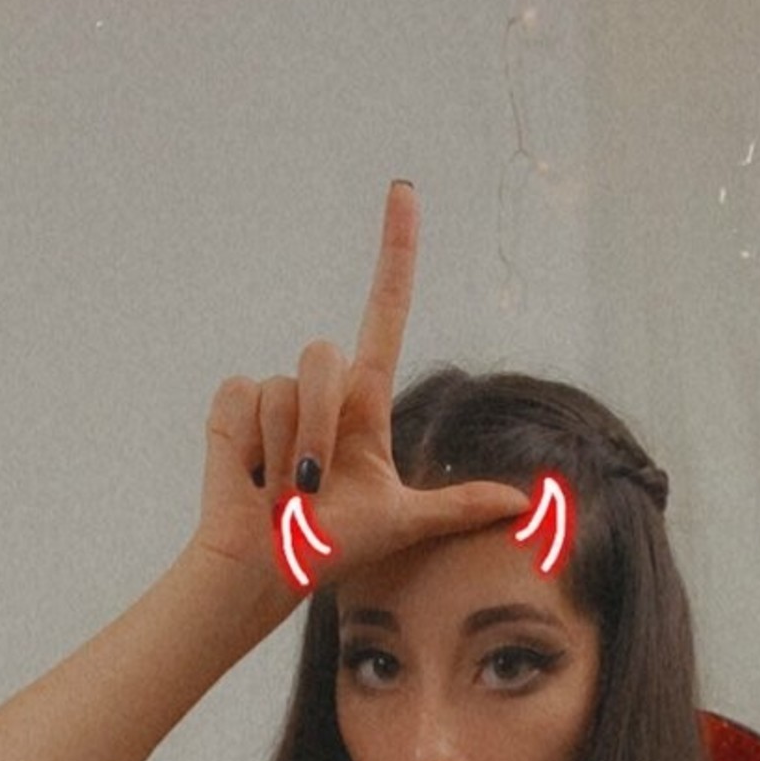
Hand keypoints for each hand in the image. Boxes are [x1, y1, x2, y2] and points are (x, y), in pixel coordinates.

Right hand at [193, 183, 529, 597]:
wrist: (270, 567)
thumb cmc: (332, 546)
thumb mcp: (402, 523)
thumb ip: (458, 506)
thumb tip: (526, 504)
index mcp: (365, 403)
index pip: (385, 312)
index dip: (395, 254)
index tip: (404, 193)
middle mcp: (322, 388)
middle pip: (327, 355)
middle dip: (322, 423)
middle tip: (315, 482)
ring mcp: (274, 393)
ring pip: (286, 385)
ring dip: (287, 445)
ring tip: (284, 488)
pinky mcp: (233, 402)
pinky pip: (245, 396)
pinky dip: (250, 445)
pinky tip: (249, 475)